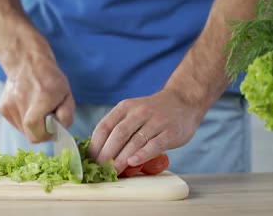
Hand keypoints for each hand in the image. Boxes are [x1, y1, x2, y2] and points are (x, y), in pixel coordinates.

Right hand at [0, 55, 74, 142]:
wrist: (27, 61)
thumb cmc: (50, 78)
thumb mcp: (67, 94)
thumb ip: (67, 114)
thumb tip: (59, 130)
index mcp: (40, 100)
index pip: (36, 133)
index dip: (46, 135)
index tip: (52, 129)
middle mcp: (22, 103)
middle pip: (29, 134)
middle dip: (40, 131)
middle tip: (45, 120)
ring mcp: (9, 106)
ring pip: (21, 130)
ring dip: (30, 126)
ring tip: (35, 109)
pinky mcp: (2, 107)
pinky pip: (14, 122)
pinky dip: (22, 120)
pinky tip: (27, 106)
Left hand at [88, 89, 206, 173]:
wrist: (183, 101)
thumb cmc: (153, 112)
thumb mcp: (133, 112)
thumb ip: (119, 127)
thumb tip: (99, 152)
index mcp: (125, 107)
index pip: (105, 126)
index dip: (95, 144)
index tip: (89, 159)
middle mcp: (139, 112)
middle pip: (118, 134)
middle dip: (106, 154)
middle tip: (99, 169)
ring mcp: (156, 121)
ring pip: (134, 141)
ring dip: (121, 158)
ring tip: (113, 171)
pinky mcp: (170, 131)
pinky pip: (154, 144)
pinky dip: (142, 154)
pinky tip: (133, 163)